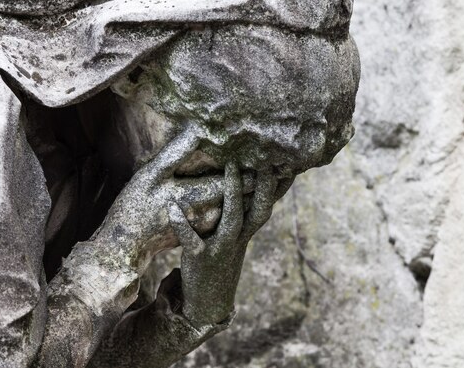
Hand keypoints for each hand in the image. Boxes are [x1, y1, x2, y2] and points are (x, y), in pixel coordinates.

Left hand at [169, 162, 277, 326]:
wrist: (207, 304)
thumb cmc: (220, 264)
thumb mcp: (235, 241)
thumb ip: (240, 218)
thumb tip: (244, 191)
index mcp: (247, 234)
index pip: (268, 207)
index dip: (281, 187)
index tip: (290, 163)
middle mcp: (239, 240)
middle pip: (258, 211)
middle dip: (264, 185)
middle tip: (267, 159)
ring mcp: (221, 249)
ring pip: (232, 219)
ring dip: (233, 193)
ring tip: (231, 168)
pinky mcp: (199, 258)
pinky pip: (191, 240)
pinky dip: (181, 224)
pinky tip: (172, 208)